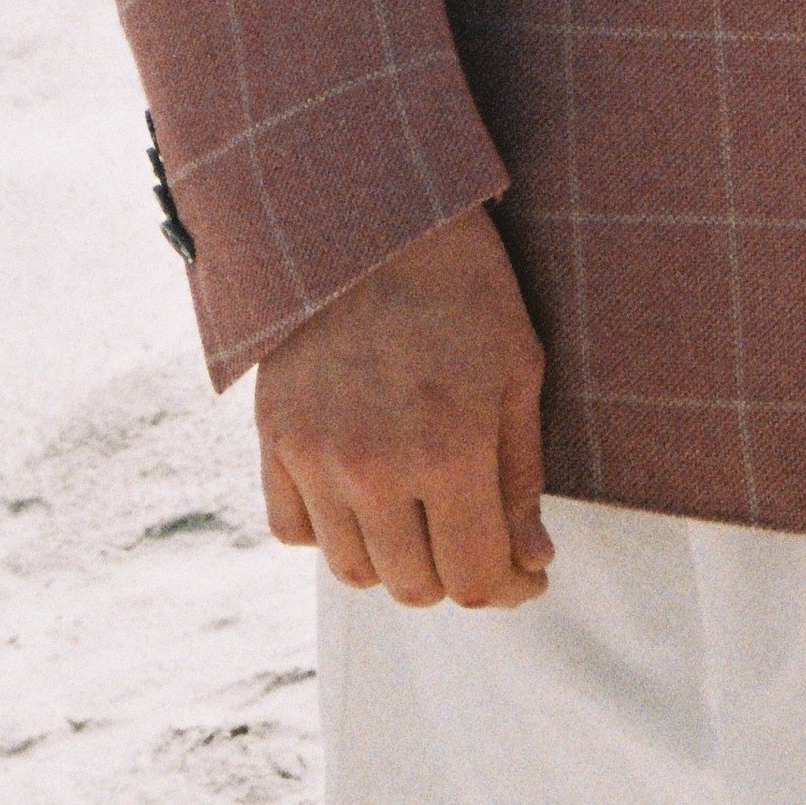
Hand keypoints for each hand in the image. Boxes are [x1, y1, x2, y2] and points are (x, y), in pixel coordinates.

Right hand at [253, 204, 554, 608]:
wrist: (372, 217)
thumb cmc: (461, 286)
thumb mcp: (517, 370)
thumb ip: (521, 477)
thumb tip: (531, 561)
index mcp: (449, 450)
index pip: (475, 578)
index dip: (509, 586)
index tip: (523, 571)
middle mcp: (374, 468)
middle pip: (413, 587)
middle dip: (455, 574)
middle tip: (474, 538)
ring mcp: (315, 455)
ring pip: (352, 570)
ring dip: (392, 561)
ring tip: (420, 517)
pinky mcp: (274, 436)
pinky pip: (292, 530)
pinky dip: (328, 530)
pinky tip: (360, 495)